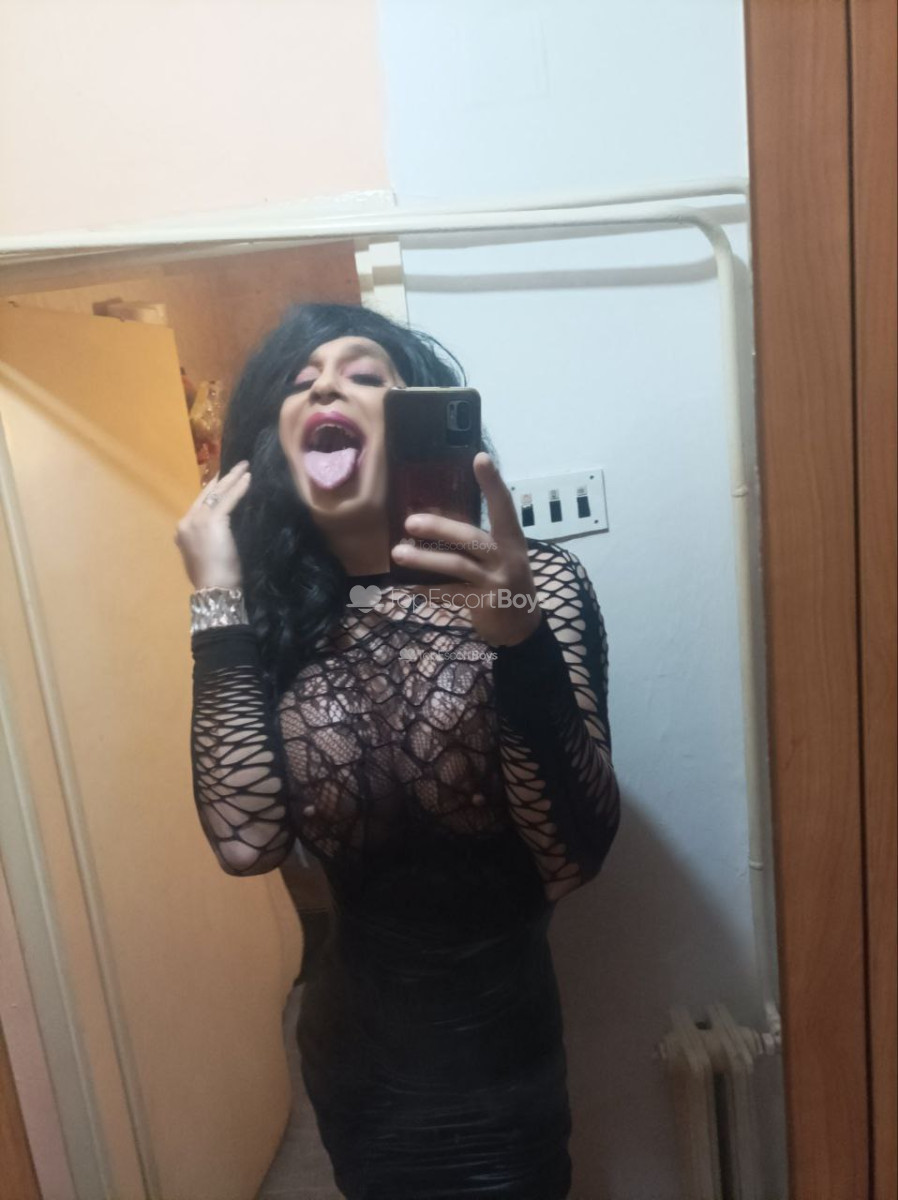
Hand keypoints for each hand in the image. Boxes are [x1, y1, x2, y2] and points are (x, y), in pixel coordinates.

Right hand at [175, 461, 250, 588]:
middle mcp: (186, 521)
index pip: (199, 505)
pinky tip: (247, 478)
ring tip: (243, 466)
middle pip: (206, 495)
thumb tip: (219, 531)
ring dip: (231, 478)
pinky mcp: (212, 520)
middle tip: (234, 467)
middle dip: (221, 480)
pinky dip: (239, 487)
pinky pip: (228, 499)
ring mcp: (197, 519)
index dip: (212, 492)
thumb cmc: (214, 579)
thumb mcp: (205, 555)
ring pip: (217, 493)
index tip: (222, 481)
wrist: (213, 588)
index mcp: (183, 531)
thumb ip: (206, 540)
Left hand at [390, 452, 540, 647]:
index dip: (492, 482)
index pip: (503, 505)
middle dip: (439, 528)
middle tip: (410, 522)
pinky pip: (450, 594)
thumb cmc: (505, 581)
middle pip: (471, 537)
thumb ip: (480, 540)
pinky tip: (409, 586)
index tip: (480, 458)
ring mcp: (497, 581)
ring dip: (424, 560)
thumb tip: (435, 521)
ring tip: (399, 553)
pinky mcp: (485, 603)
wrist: (521, 626)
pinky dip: (428, 589)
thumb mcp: (503, 555)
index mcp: (511, 539)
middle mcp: (507, 556)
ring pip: (457, 565)